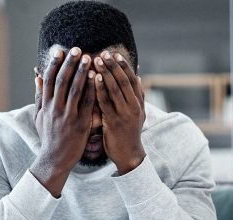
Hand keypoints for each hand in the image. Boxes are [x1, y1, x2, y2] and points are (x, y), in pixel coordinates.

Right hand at [31, 47, 95, 196]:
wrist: (54, 160)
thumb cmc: (48, 137)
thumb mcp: (40, 116)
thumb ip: (39, 96)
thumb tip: (37, 76)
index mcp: (46, 105)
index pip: (49, 80)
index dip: (54, 64)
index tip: (60, 51)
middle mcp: (55, 108)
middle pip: (62, 81)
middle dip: (70, 63)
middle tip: (77, 49)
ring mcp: (68, 116)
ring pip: (75, 90)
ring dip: (82, 72)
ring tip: (89, 58)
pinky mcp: (80, 124)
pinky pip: (87, 104)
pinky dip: (91, 90)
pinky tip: (97, 78)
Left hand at [93, 51, 145, 174]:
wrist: (129, 154)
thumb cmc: (129, 133)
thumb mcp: (138, 113)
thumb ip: (137, 95)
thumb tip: (138, 77)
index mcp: (139, 103)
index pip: (132, 80)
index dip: (124, 66)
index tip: (115, 54)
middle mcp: (134, 106)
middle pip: (124, 81)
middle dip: (113, 66)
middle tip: (104, 53)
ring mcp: (125, 113)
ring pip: (115, 89)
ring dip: (106, 73)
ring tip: (97, 60)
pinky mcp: (114, 121)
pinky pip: (106, 101)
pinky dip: (100, 88)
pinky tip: (93, 78)